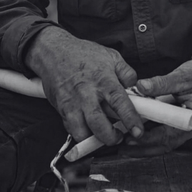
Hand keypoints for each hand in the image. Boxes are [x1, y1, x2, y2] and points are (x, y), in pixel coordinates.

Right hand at [27, 29, 145, 147]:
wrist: (53, 52)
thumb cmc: (83, 54)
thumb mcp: (111, 56)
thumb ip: (127, 73)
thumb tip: (138, 88)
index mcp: (103, 81)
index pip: (120, 103)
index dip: (130, 119)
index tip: (138, 131)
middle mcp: (87, 94)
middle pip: (98, 124)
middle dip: (110, 137)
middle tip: (118, 137)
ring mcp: (72, 103)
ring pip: (81, 131)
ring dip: (93, 139)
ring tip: (102, 134)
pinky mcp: (61, 109)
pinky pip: (71, 128)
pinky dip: (81, 133)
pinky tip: (88, 127)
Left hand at [122, 53, 191, 157]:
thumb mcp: (182, 76)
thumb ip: (161, 83)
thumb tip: (140, 87)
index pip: (167, 136)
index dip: (147, 139)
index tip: (130, 139)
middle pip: (165, 145)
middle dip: (143, 149)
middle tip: (123, 150)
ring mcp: (190, 128)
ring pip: (166, 142)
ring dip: (147, 145)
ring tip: (127, 146)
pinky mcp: (186, 124)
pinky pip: (168, 134)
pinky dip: (153, 135)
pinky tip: (139, 133)